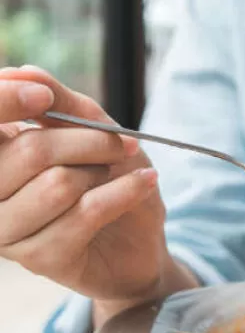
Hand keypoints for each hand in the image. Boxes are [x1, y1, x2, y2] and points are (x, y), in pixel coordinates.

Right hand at [0, 66, 194, 324]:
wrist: (141, 241)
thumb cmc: (111, 180)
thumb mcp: (94, 130)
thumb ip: (59, 104)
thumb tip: (22, 73)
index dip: (5, 102)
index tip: (44, 98)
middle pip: (29, 152)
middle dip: (89, 141)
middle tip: (122, 144)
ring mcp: (8, 231)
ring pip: (57, 186)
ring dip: (104, 173)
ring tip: (118, 174)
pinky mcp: (39, 260)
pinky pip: (84, 215)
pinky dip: (124, 193)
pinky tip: (143, 184)